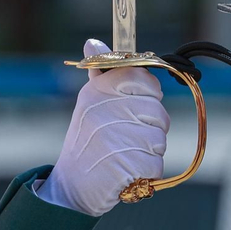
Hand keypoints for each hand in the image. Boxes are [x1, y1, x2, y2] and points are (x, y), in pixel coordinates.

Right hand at [43, 39, 169, 216]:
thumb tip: (93, 43)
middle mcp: (105, 111)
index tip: (134, 106)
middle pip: (157, 111)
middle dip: (149, 128)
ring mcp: (116, 138)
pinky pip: (156, 164)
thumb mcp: (88, 105)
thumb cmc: (86, 143)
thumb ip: (101, 75)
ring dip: (147, 152)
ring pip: (159, 139)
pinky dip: (145, 172)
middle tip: (125, 138)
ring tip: (122, 155)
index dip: (147, 93)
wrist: (71, 187)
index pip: (143, 77)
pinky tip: (126, 172)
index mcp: (98, 91)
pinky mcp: (127, 165)